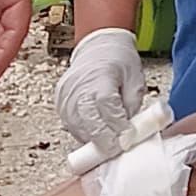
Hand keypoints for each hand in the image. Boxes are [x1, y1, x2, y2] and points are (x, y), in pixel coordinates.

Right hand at [54, 25, 150, 158]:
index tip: (127, 138)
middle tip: (118, 149)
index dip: (117, 125)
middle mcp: (78, 87)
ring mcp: (66, 96)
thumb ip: (132, 106)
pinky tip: (96, 136)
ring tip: (108, 145)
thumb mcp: (135, 78)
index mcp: (100, 77)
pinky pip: (70, 124)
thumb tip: (130, 132)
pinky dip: (83, 133)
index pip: (106, 106)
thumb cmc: (118, 61)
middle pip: (88, 120)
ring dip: (93, 140)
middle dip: (104, 140)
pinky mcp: (60, 102)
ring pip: (77, 127)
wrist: (97, 46)